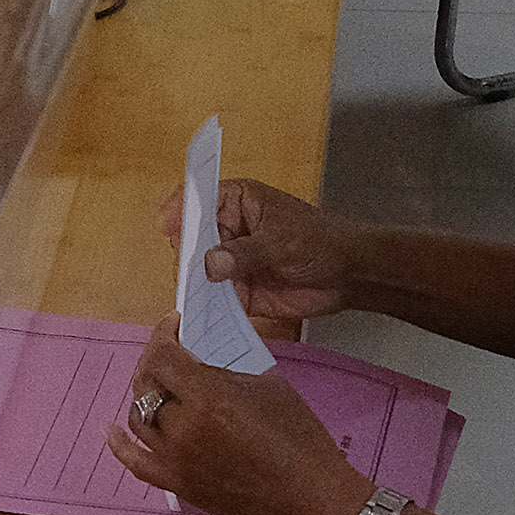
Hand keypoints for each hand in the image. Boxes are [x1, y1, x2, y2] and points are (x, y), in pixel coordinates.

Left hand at [105, 322, 368, 514]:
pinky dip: (120, 444)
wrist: (311, 503)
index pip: (164, 356)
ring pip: (139, 417)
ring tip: (161, 384)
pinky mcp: (176, 485)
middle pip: (147, 384)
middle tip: (170, 352)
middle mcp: (182, 428)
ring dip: (146, 395)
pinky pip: (135, 461)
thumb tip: (201, 365)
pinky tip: (111, 428)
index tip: (174, 325)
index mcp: (208, 398)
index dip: (163, 335)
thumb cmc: (301, 443)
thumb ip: (225, 373)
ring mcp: (174, 460)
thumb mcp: (268, 389)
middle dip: (156, 362)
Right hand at [152, 177, 354, 322]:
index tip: (167, 227)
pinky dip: (208, 308)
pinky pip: (213, 300)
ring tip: (199, 297)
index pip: (197, 199)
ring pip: (197, 273)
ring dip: (195, 286)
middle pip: (190, 241)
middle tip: (192, 272)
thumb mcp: (280, 241)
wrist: (348, 274)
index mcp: (235, 201)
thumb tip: (210, 264)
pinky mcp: (236, 291)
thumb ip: (244, 253)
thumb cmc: (320, 240)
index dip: (179, 211)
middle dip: (186, 257)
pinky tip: (208, 314)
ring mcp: (229, 261)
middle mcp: (226, 230)